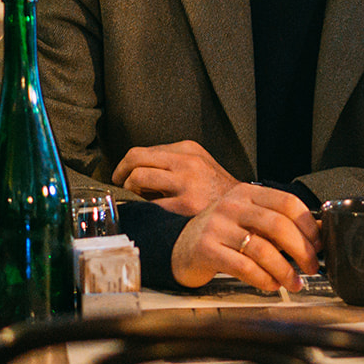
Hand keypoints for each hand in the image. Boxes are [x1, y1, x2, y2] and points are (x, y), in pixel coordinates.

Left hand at [112, 141, 236, 215]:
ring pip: (138, 177)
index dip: (126, 165)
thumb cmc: (216, 193)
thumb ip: (172, 162)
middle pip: (135, 159)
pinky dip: (141, 208)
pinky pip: (149, 204)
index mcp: (189, 149)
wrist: (242, 213)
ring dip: (130, 190)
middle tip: (121, 186)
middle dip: (121, 174)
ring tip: (138, 199)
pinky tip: (147, 213)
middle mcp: (187, 162)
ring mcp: (186, 183)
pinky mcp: (185, 206)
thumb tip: (135, 170)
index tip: (122, 176)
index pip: (143, 150)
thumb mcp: (199, 165)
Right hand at [170, 183, 320, 290]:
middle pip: (278, 225)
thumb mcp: (251, 221)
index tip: (319, 244)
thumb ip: (281, 224)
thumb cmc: (222, 235)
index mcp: (247, 193)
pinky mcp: (206, 249)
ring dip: (284, 270)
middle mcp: (232, 205)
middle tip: (311, 267)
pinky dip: (263, 279)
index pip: (288, 202)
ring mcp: (217, 226)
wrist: (180, 246)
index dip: (308, 225)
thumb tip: (320, 232)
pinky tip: (271, 285)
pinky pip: (244, 266)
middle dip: (302, 250)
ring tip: (294, 282)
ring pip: (263, 249)